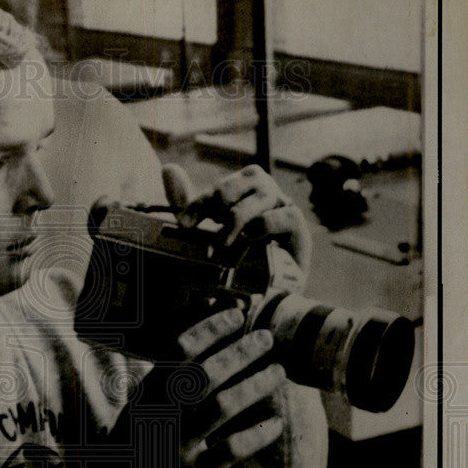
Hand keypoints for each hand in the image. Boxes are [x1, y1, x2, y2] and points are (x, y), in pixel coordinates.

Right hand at [90, 306, 286, 467]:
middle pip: (205, 376)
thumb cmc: (140, 439)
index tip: (237, 315)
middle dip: (239, 353)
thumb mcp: (144, 404)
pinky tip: (276, 423)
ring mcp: (177, 445)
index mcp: (148, 393)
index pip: (179, 351)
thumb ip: (171, 377)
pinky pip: (232, 450)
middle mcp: (160, 415)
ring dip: (254, 385)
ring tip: (278, 372)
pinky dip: (258, 434)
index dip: (210, 330)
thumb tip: (208, 336)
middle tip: (267, 338)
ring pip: (221, 407)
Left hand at [162, 163, 311, 272]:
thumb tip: (167, 169)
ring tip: (223, 243)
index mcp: (246, 192)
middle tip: (205, 227)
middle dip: (221, 199)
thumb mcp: (204, 232)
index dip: (202, 202)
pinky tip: (252, 240)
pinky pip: (287, 216)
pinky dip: (267, 225)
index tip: (185, 223)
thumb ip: (187, 204)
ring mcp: (284, 211)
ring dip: (238, 217)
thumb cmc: (232, 262)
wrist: (257, 298)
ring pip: (265, 196)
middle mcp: (267, 196)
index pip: (224, 186)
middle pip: (249, 178)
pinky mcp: (300, 234)